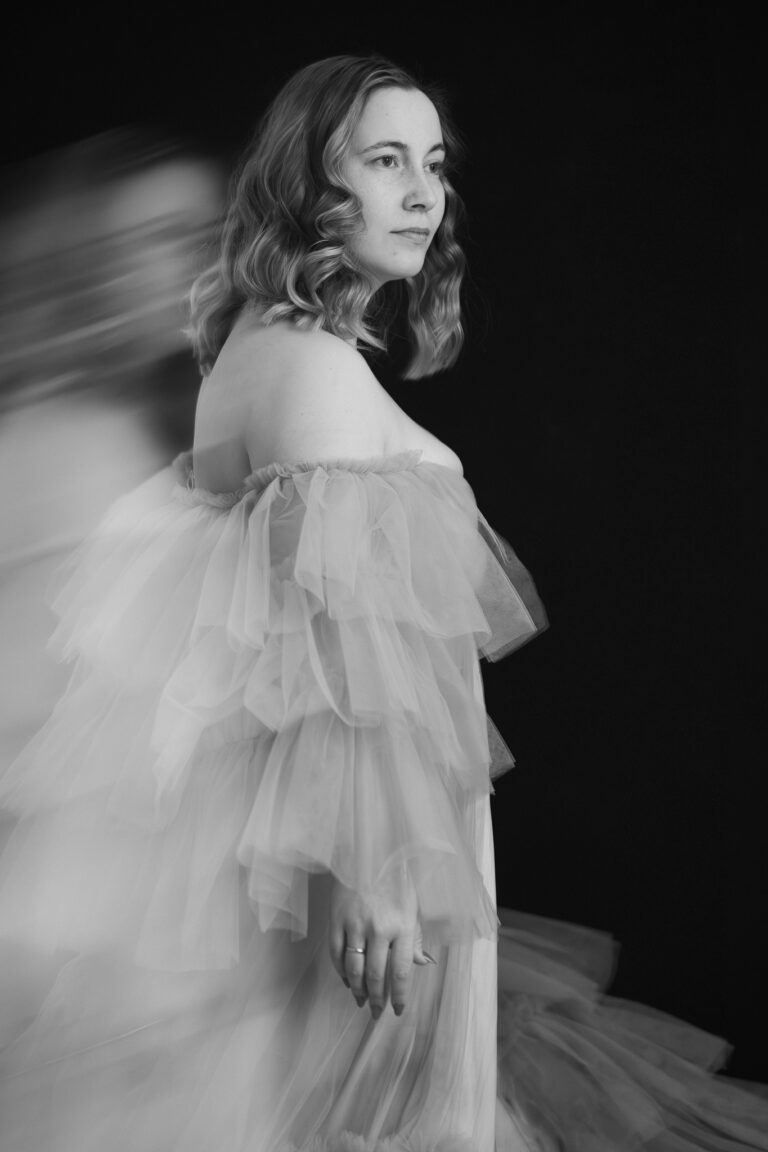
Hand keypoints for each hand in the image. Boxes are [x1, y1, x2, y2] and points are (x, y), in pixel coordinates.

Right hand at [328, 868, 434, 1020]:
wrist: (368, 851)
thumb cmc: (396, 878)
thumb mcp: (413, 905)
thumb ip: (414, 937)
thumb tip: (422, 964)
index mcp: (402, 925)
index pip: (401, 971)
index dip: (399, 995)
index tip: (397, 1010)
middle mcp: (379, 928)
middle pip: (375, 975)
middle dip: (376, 999)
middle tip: (376, 1013)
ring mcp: (355, 924)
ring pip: (353, 968)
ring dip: (356, 989)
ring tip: (360, 1000)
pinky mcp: (337, 919)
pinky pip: (336, 953)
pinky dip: (340, 970)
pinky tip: (345, 979)